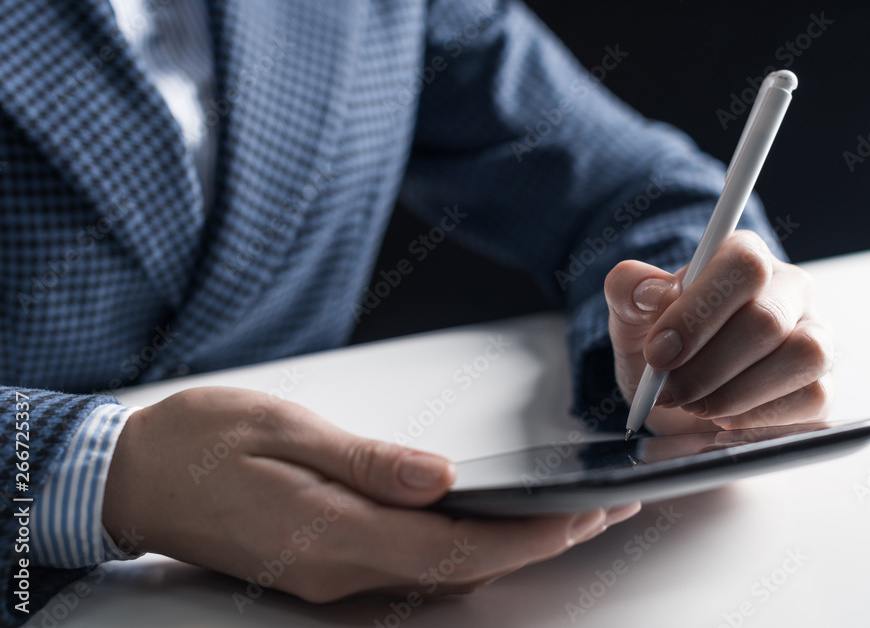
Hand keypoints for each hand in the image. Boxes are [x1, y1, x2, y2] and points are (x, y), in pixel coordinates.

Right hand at [102, 387, 639, 601]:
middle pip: (459, 570)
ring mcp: (329, 575)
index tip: (584, 517)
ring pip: (440, 573)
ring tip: (566, 516)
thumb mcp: (283, 430)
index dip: (527, 538)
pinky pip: (410, 566)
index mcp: (329, 535)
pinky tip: (491, 525)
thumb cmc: (200, 439)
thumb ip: (365, 460)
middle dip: (538, 546)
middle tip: (602, 515)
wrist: (131, 475)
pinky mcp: (323, 565)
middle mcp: (336, 570)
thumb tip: (439, 478)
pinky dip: (464, 548)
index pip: (454, 549)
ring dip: (508, 548)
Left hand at [604, 230, 833, 433]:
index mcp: (744, 257)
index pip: (743, 265)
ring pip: (803, 355)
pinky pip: (811, 396)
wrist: (676, 393)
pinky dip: (759, 415)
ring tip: (695, 405)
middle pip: (767, 319)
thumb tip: (653, 291)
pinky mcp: (822, 383)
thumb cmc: (662, 345)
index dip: (700, 312)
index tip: (659, 352)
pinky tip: (725, 419)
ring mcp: (814, 334)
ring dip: (736, 392)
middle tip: (669, 391)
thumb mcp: (629, 314)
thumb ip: (629, 289)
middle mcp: (788, 289)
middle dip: (707, 366)